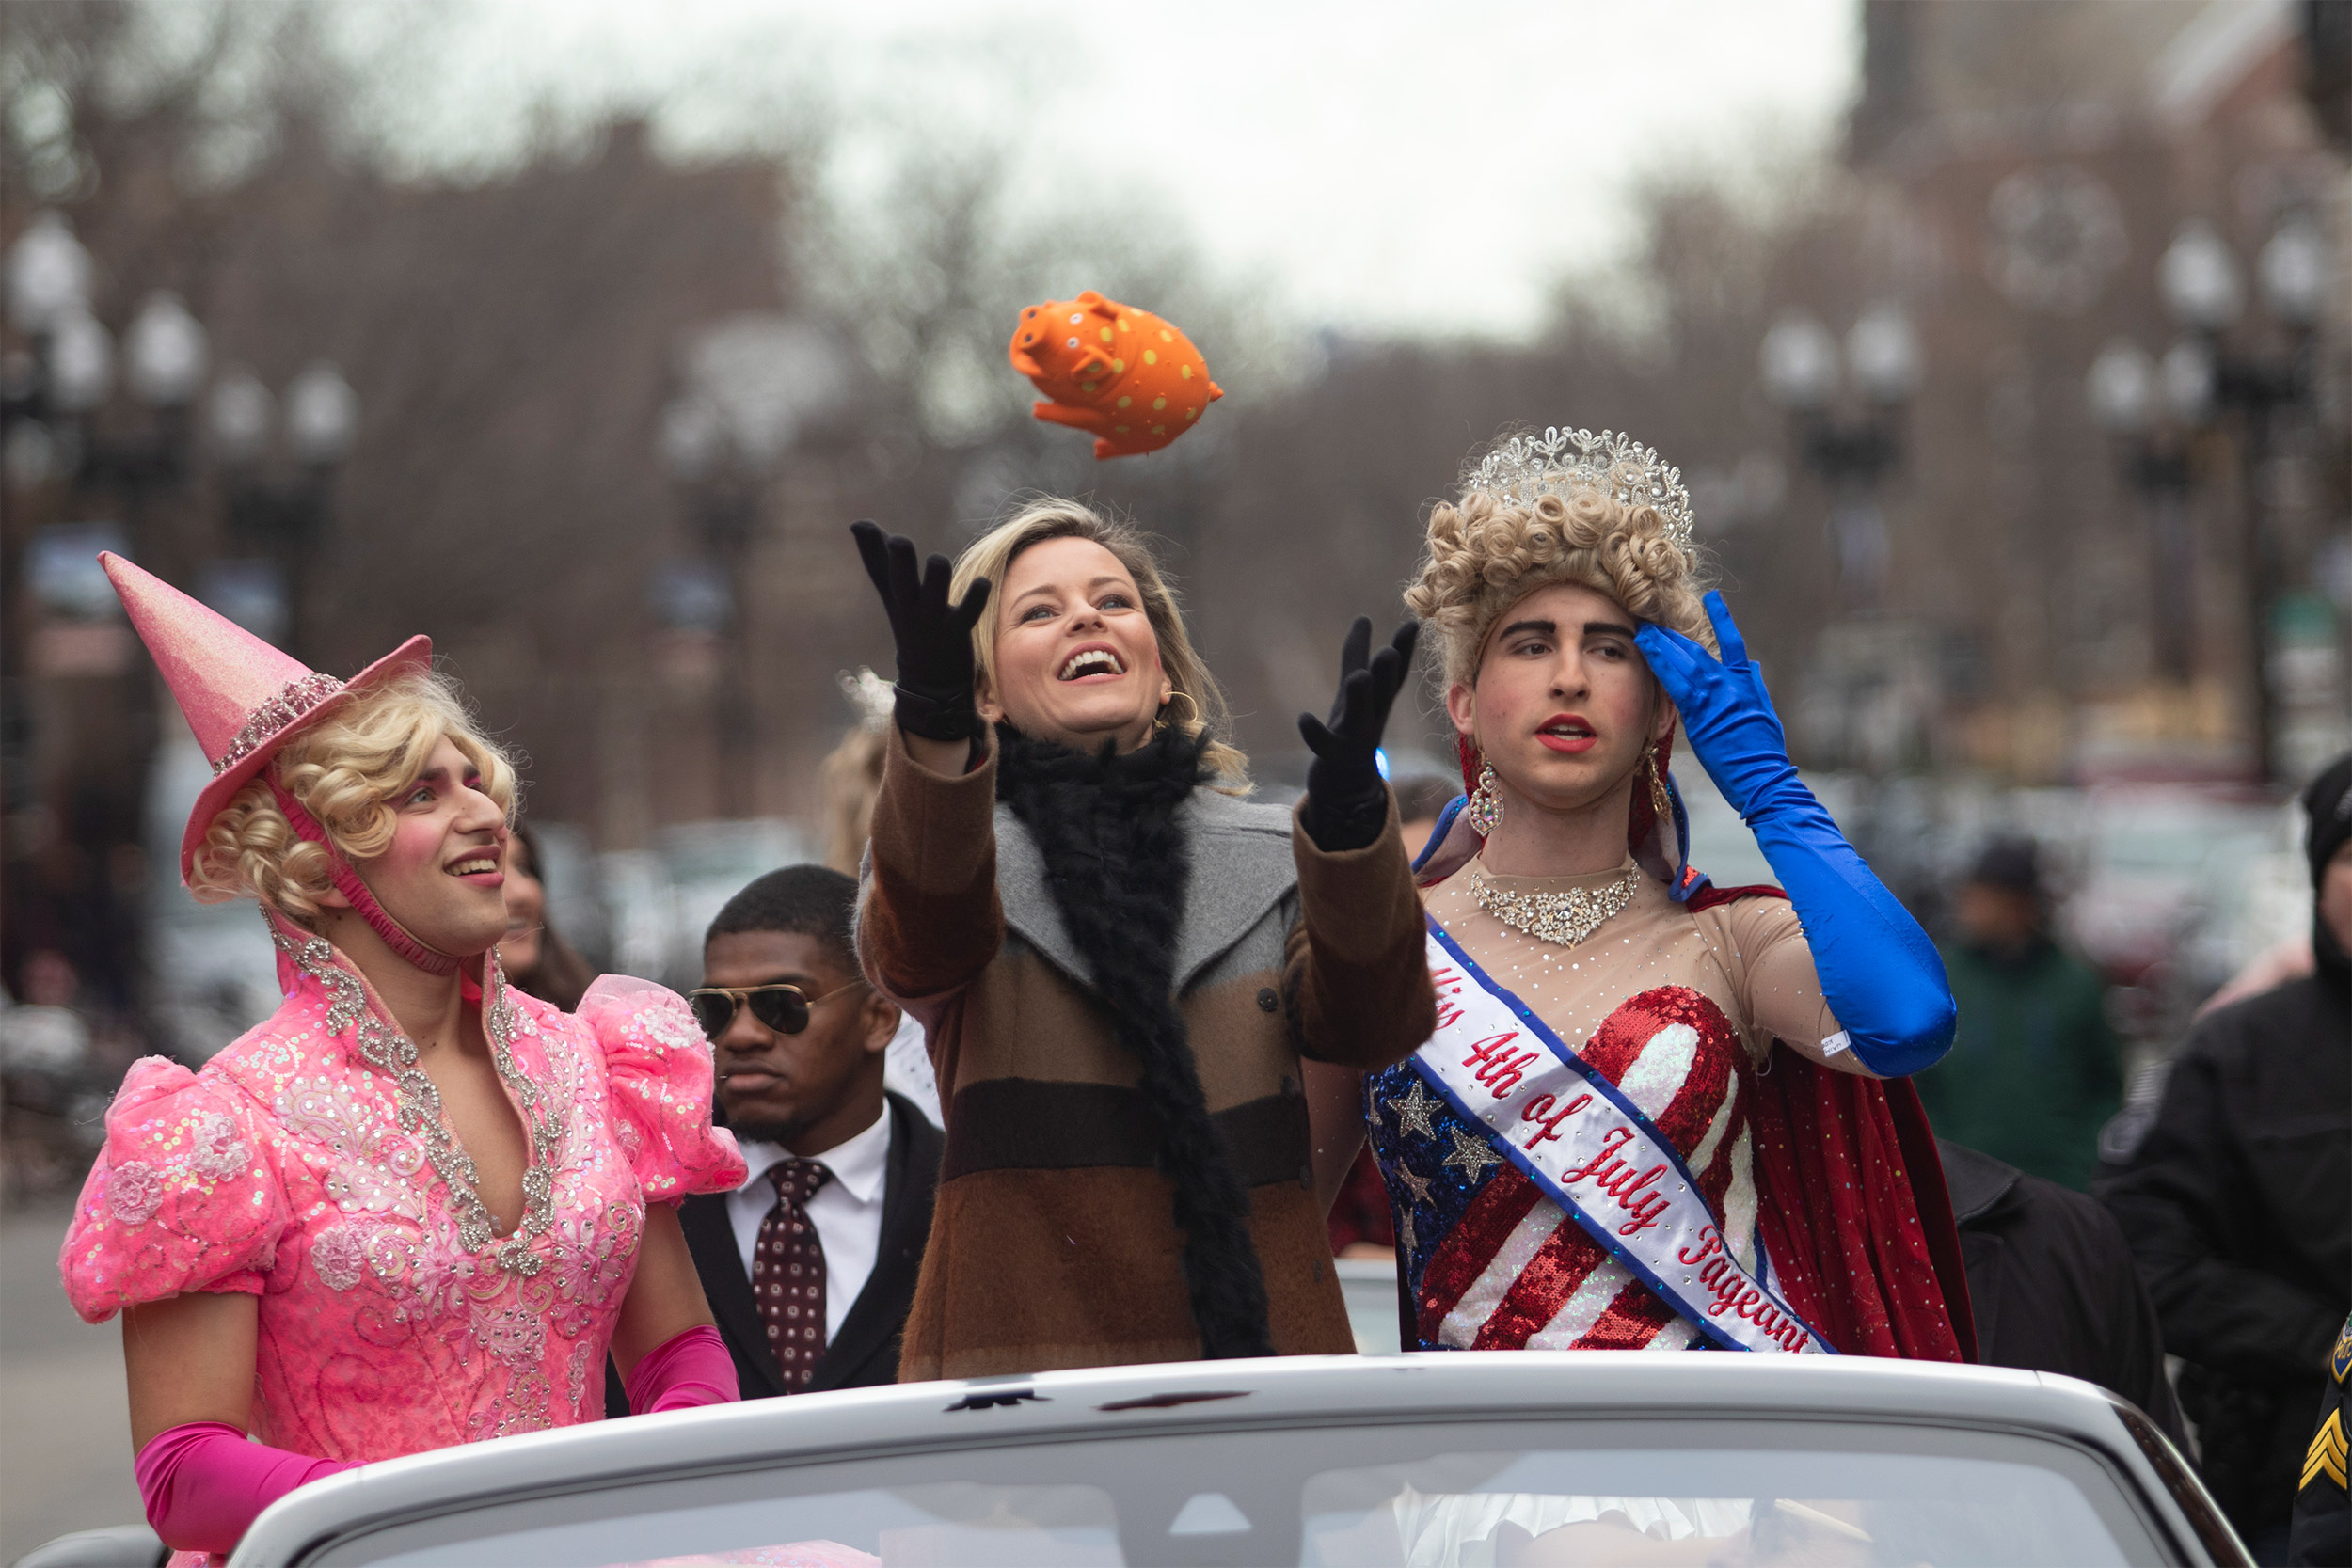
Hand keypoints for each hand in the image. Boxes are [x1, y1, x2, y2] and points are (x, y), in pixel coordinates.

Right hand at [850, 521, 990, 742]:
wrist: (929, 679)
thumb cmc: (910, 622)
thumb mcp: (891, 592)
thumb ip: (877, 557)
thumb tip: (858, 523)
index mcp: (895, 594)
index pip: (878, 569)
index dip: (870, 547)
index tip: (862, 525)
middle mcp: (909, 607)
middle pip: (899, 582)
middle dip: (900, 561)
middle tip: (899, 542)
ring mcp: (931, 621)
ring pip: (933, 595)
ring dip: (937, 576)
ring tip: (937, 562)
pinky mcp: (956, 633)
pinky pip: (967, 614)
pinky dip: (975, 598)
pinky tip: (982, 582)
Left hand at [1298, 618, 1418, 851]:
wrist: (1346, 782)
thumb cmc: (1350, 725)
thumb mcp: (1354, 688)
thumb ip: (1356, 654)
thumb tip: (1363, 617)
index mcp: (1377, 700)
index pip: (1394, 673)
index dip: (1404, 651)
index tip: (1412, 625)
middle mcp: (1372, 718)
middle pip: (1383, 695)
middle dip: (1387, 674)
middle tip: (1389, 652)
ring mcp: (1354, 738)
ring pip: (1359, 718)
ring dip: (1360, 699)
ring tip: (1358, 678)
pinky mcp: (1333, 756)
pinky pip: (1325, 745)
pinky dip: (1314, 733)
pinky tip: (1303, 718)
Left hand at [1634, 591, 1798, 822]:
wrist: (1762, 776)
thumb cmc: (1762, 753)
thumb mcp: (1764, 713)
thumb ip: (1753, 685)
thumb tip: (1749, 664)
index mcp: (1747, 683)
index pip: (1733, 643)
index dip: (1722, 619)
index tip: (1712, 598)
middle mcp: (1731, 684)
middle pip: (1698, 650)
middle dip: (1674, 634)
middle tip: (1654, 618)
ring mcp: (1716, 697)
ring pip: (1685, 661)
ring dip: (1662, 643)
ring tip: (1644, 629)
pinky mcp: (1700, 714)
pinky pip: (1675, 683)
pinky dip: (1661, 664)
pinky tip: (1646, 650)